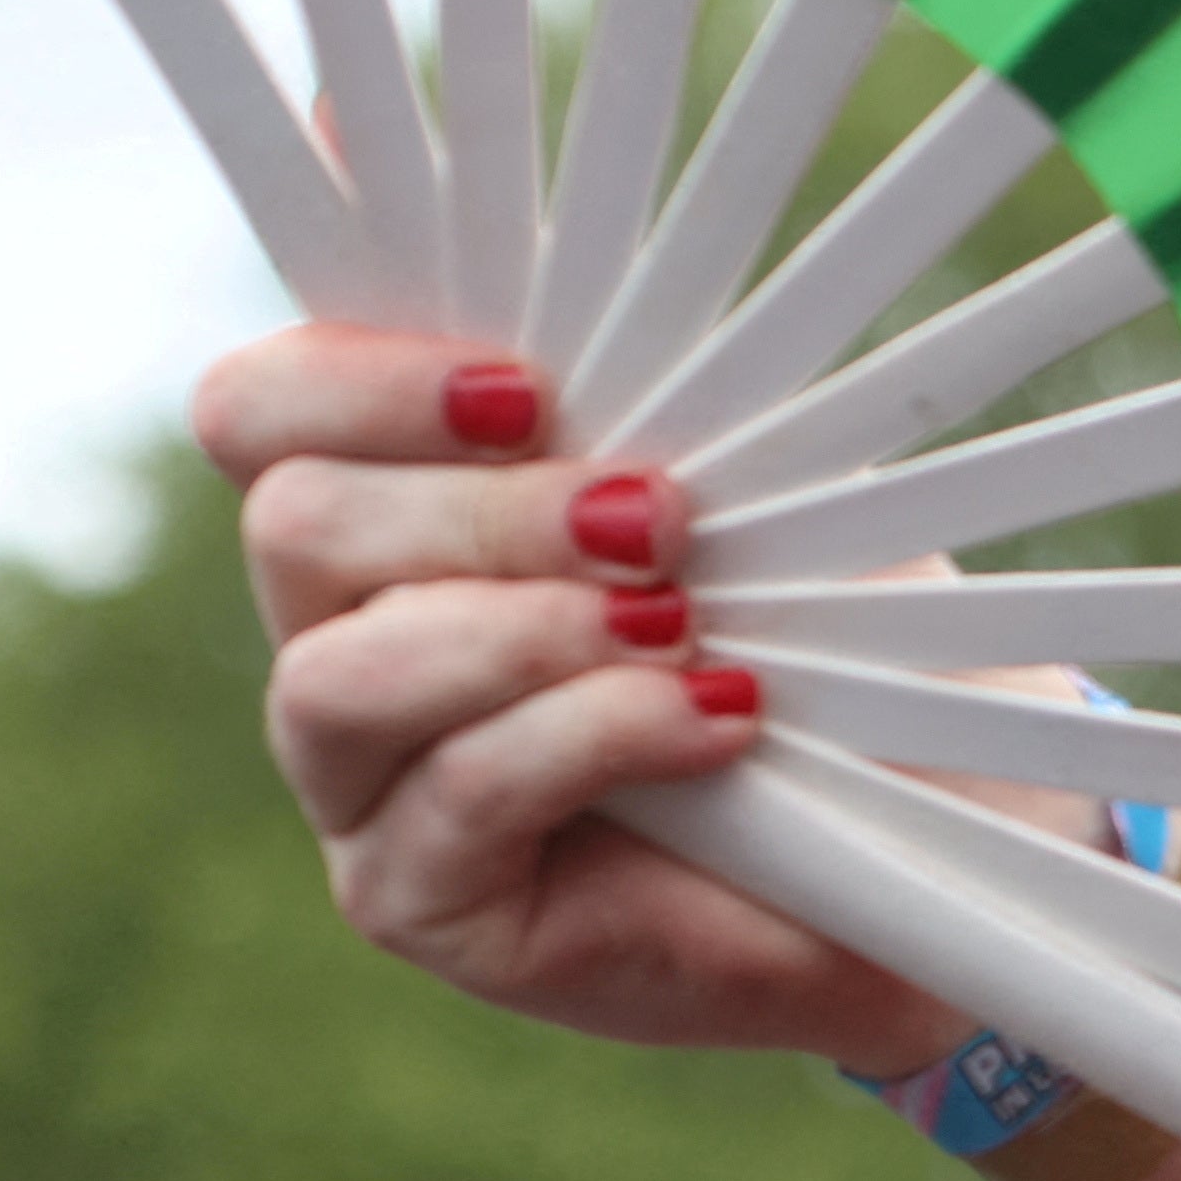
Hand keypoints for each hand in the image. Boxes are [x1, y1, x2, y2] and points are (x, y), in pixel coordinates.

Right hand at [193, 323, 957, 1072]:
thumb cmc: (816, 625)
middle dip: (488, 509)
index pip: (260, 410)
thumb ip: (628, 391)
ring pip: (339, 677)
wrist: (921, 814)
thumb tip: (550, 279)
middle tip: (659, 518)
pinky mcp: (417, 901)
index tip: (531, 389)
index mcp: (393, 504)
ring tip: (676, 625)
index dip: (356, 378)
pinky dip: (598, 732)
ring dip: (526, 630)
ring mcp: (360, 782)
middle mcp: (340, 636)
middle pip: (293, 526)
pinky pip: (456, 795)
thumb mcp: (736, 477)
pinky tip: (715, 717)